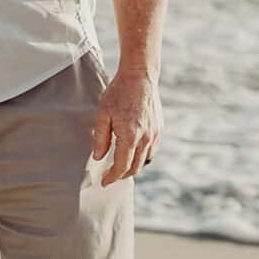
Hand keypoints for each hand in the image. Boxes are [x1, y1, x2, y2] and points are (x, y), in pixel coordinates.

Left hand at [90, 69, 159, 186]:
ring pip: (144, 160)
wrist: (140, 77)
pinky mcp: (159, 129)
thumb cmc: (118, 93)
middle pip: (134, 167)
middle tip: (110, 176)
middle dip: (121, 175)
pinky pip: (152, 150)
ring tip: (121, 166)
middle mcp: (145, 138)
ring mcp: (154, 134)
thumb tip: (98, 157)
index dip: (112, 177)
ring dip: (133, 167)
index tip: (104, 182)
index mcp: (129, 136)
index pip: (121, 166)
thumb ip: (100, 138)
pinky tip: (133, 153)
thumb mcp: (102, 114)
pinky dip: (143, 156)